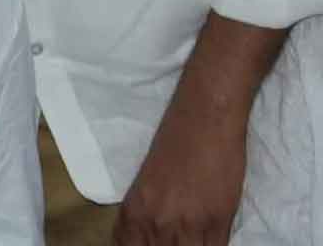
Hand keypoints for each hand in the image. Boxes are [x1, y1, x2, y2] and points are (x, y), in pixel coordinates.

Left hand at [114, 90, 246, 244]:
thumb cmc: (173, 143)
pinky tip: (210, 242)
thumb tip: (148, 236)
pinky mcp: (218, 222)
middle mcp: (155, 223)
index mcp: (134, 211)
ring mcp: (187, 225)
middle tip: (175, 241)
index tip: (149, 244)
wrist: (203, 118)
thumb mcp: (146, 183)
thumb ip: (145, 214)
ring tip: (193, 240)